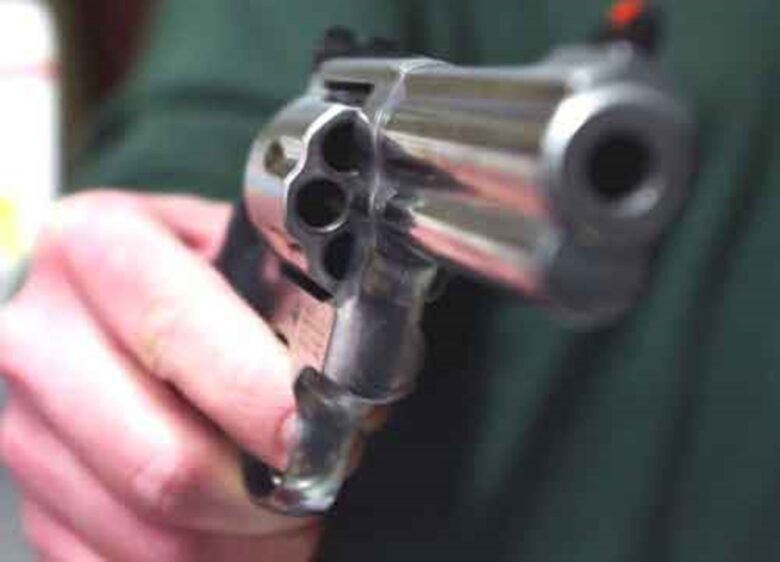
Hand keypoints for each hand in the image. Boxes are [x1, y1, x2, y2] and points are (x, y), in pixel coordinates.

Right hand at [0, 191, 318, 560]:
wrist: (112, 301)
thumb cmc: (189, 274)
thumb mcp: (234, 247)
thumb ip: (288, 293)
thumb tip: (354, 373)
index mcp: (95, 250)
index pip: (178, 331)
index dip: (262, 394)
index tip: (325, 428)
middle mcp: (44, 341)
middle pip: (165, 462)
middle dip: (269, 493)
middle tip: (322, 479)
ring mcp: (30, 431)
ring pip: (156, 537)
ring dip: (250, 542)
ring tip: (294, 512)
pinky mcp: (38, 502)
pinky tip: (242, 535)